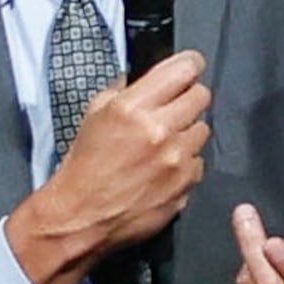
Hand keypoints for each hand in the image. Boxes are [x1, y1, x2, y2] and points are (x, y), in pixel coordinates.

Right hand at [6, 53, 210, 283]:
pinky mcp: (185, 186)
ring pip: (203, 130)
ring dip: (187, 133)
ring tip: (163, 145)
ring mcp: (176, 160)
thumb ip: (124, 90)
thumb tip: (148, 77)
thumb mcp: (94, 114)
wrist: (80, 217)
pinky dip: (185, 164)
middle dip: (188, 98)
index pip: (185, 69)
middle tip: (173, 109)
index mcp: (135, 107)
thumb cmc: (84, 168)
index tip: (188, 69)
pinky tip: (163, 170)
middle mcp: (160, 131)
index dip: (189, 65)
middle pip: (202, 96)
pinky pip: (198, 163)